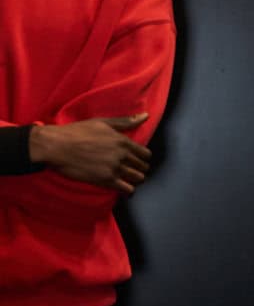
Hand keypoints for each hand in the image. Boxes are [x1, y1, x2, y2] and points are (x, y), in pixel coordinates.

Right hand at [30, 114, 152, 191]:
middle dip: (139, 169)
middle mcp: (121, 154)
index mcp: (122, 140)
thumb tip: (146, 116)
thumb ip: (125, 121)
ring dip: (134, 180)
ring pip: (138, 179)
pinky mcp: (106, 180)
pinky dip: (127, 190)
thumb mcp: (102, 122)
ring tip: (126, 179)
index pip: (145, 154)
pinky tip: (121, 187)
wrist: (56, 146)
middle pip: (143, 167)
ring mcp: (114, 168)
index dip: (142, 158)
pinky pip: (127, 189)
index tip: (136, 160)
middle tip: (131, 170)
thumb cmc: (77, 132)